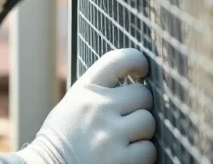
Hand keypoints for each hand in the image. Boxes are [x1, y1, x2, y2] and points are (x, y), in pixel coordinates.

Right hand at [18, 48, 156, 163]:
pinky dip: (142, 156)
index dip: (137, 60)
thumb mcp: (73, 105)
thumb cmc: (64, 138)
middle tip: (126, 120)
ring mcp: (110, 135)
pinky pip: (148, 150)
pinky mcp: (120, 160)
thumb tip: (137, 85)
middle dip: (139, 107)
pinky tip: (125, 156)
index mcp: (85, 90)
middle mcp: (98, 108)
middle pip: (143, 95)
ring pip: (149, 122)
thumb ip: (99, 92)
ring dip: (142, 133)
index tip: (141, 70)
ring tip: (124, 140)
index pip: (119, 59)